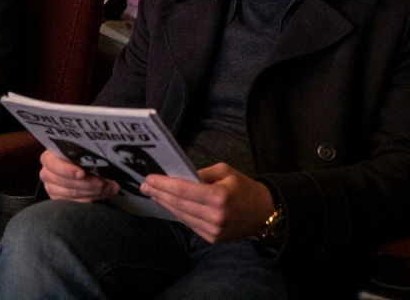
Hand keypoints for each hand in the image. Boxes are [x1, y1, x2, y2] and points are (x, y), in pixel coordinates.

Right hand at [39, 149, 118, 201]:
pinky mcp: (58, 200)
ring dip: (92, 192)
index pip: (53, 164)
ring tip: (109, 189)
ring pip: (71, 193)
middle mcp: (46, 173)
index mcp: (49, 157)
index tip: (82, 174)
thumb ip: (90, 157)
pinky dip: (90, 199)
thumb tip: (108, 164)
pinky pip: (74, 202)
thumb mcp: (82, 153)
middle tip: (104, 184)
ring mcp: (51, 188)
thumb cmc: (80, 156)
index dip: (67, 170)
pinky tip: (102, 195)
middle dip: (87, 183)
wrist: (75, 167)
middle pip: (65, 181)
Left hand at [140, 163, 275, 243]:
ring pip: (181, 215)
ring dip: (165, 204)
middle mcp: (215, 216)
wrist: (265, 213)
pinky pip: (189, 224)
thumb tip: (178, 176)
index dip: (163, 184)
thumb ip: (201, 173)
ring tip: (153, 194)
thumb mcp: (225, 171)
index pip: (183, 190)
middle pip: (178, 204)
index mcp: (219, 196)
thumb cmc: (244, 188)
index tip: (149, 179)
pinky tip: (169, 205)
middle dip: (159, 194)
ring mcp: (213, 230)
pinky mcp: (212, 238)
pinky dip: (178, 213)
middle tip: (145, 186)